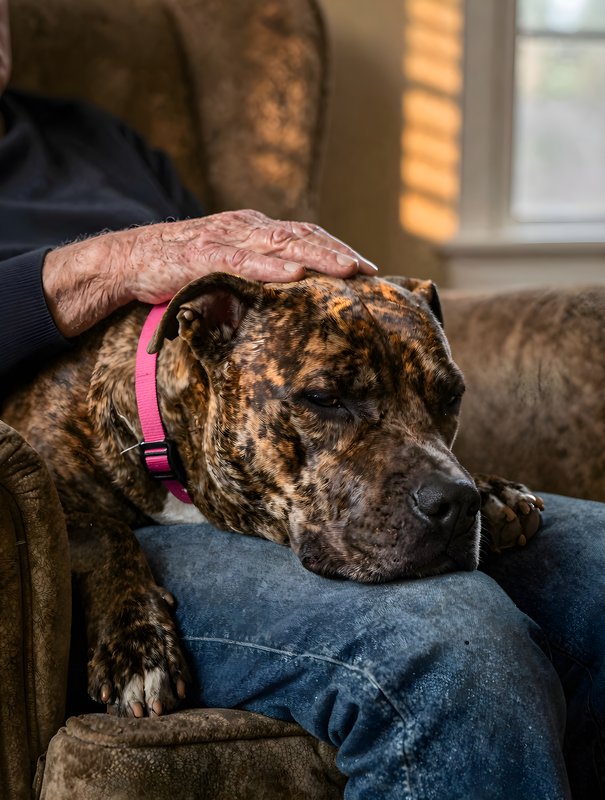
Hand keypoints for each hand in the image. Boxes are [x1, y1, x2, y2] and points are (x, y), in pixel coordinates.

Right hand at [43, 210, 376, 336]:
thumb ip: (253, 288)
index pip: (304, 235)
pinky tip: (294, 274)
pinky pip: (241, 260)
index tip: (366, 269)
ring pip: (279, 242)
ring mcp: (225, 237)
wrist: (127, 261)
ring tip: (347, 270)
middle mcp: (244, 227)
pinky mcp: (202, 253)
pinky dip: (268, 266)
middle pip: (302, 234)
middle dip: (339, 251)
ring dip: (317, 255)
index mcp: (252, 230)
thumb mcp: (224, 278)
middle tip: (370, 271)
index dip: (337, 249)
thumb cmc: (179, 269)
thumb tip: (282, 315)